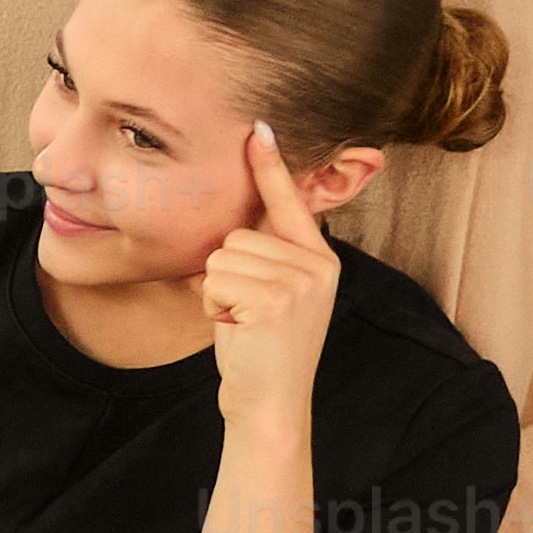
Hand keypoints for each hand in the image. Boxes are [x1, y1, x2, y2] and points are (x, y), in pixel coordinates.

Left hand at [201, 124, 341, 428]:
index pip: (290, 203)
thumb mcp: (269, 296)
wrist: (270, 405)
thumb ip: (262, 258)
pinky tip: (235, 329)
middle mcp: (318, 264)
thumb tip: (229, 229)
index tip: (258, 127)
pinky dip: (213, 305)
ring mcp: (300, 280)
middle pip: (237, 234)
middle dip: (224, 275)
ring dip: (216, 291)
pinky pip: (216, 278)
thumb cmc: (259, 351)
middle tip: (243, 313)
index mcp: (319, 259)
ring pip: (222, 255)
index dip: (271, 166)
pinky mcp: (275, 298)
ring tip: (240, 321)